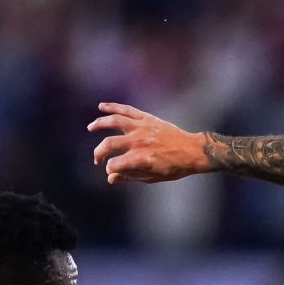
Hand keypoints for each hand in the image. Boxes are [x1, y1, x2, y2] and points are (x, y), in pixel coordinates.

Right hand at [87, 103, 208, 184]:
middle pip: (109, 144)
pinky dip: (113, 106)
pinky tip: (102, 106)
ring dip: (99, 123)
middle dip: (99, 153)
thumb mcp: (153, 177)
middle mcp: (139, 142)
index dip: (110, 169)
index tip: (111, 171)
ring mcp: (142, 128)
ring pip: (114, 121)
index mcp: (141, 159)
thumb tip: (111, 178)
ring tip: (90, 128)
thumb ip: (130, 177)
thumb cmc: (174, 167)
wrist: (192, 151)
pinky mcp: (147, 118)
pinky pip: (127, 110)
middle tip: (98, 159)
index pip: (115, 164)